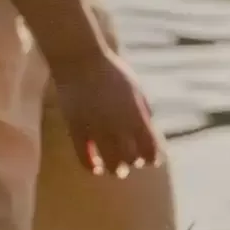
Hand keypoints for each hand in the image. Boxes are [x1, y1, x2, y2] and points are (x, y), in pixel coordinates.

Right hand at [61, 52, 166, 180]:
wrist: (80, 60)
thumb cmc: (111, 72)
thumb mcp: (136, 89)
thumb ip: (144, 110)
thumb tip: (149, 129)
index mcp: (136, 114)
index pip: (150, 147)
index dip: (153, 158)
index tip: (152, 161)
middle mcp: (118, 124)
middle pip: (131, 158)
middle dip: (134, 162)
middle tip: (133, 162)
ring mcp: (97, 128)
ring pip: (110, 162)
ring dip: (115, 168)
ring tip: (116, 169)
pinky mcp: (76, 129)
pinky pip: (84, 156)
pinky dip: (91, 166)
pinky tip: (96, 168)